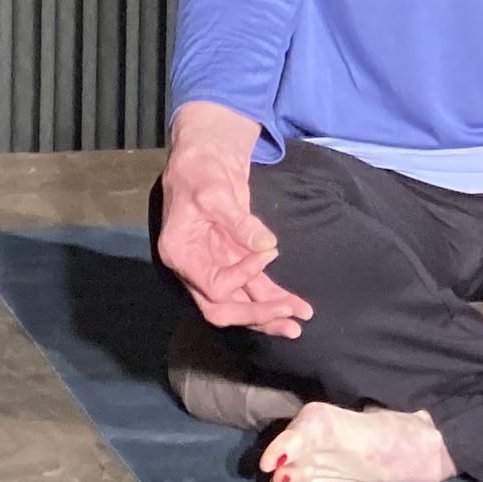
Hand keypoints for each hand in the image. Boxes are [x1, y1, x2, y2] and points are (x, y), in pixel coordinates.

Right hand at [157, 148, 312, 338]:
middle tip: (290, 317)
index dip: (243, 276)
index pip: (213, 286)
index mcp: (182, 255)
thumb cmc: (201, 173)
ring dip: (269, 314)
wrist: (204, 160)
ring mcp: (215, 267)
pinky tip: (294, 306)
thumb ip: (239, 221)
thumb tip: (266, 244)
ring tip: (300, 321)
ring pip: (240, 304)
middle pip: (223, 309)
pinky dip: (272, 298)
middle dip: (258, 315)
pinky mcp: (233, 262)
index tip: (269, 253)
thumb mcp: (216, 193)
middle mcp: (196, 269)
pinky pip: (252, 288)